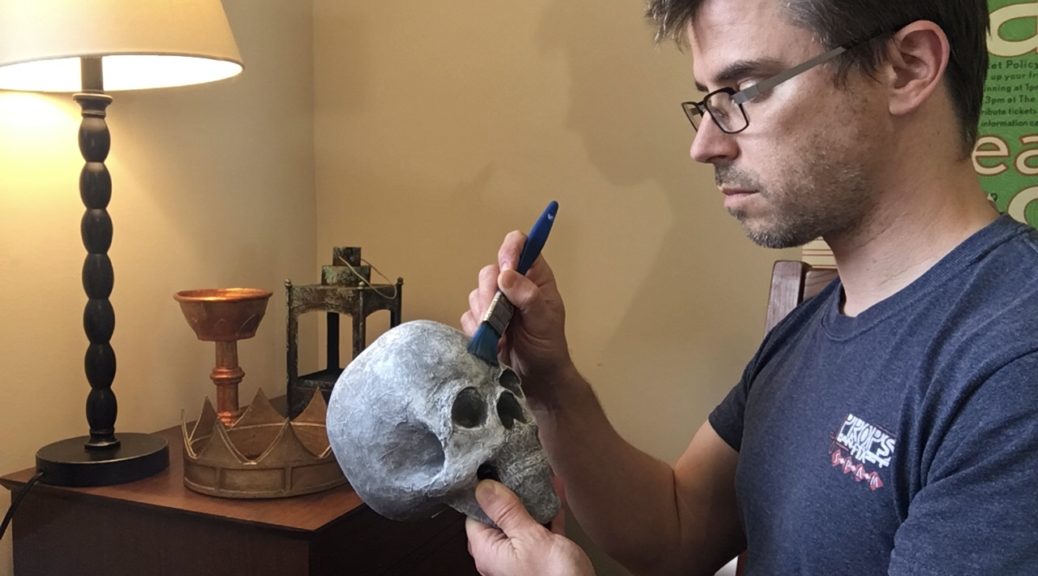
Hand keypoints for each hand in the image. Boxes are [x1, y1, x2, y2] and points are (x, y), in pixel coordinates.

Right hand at [461, 231, 574, 406]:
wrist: (536, 379)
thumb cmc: (548, 347)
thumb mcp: (545, 320)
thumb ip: (528, 297)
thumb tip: (506, 275)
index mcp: (535, 278)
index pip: (521, 245)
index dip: (510, 250)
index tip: (506, 270)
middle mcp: (513, 285)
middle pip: (491, 270)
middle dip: (491, 292)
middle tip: (497, 313)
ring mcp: (495, 303)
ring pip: (477, 292)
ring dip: (484, 314)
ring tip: (499, 334)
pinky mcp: (481, 321)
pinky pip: (468, 315)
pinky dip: (476, 329)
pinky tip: (492, 341)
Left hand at [466, 480, 594, 575]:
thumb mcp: (529, 538)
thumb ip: (506, 512)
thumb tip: (483, 488)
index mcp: (488, 552)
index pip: (475, 515)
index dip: (483, 493)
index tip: (491, 470)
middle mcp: (502, 555)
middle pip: (499, 516)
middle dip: (510, 492)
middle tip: (515, 467)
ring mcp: (523, 556)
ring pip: (522, 521)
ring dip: (532, 499)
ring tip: (537, 474)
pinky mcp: (544, 557)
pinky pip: (542, 528)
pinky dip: (548, 510)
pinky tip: (555, 491)